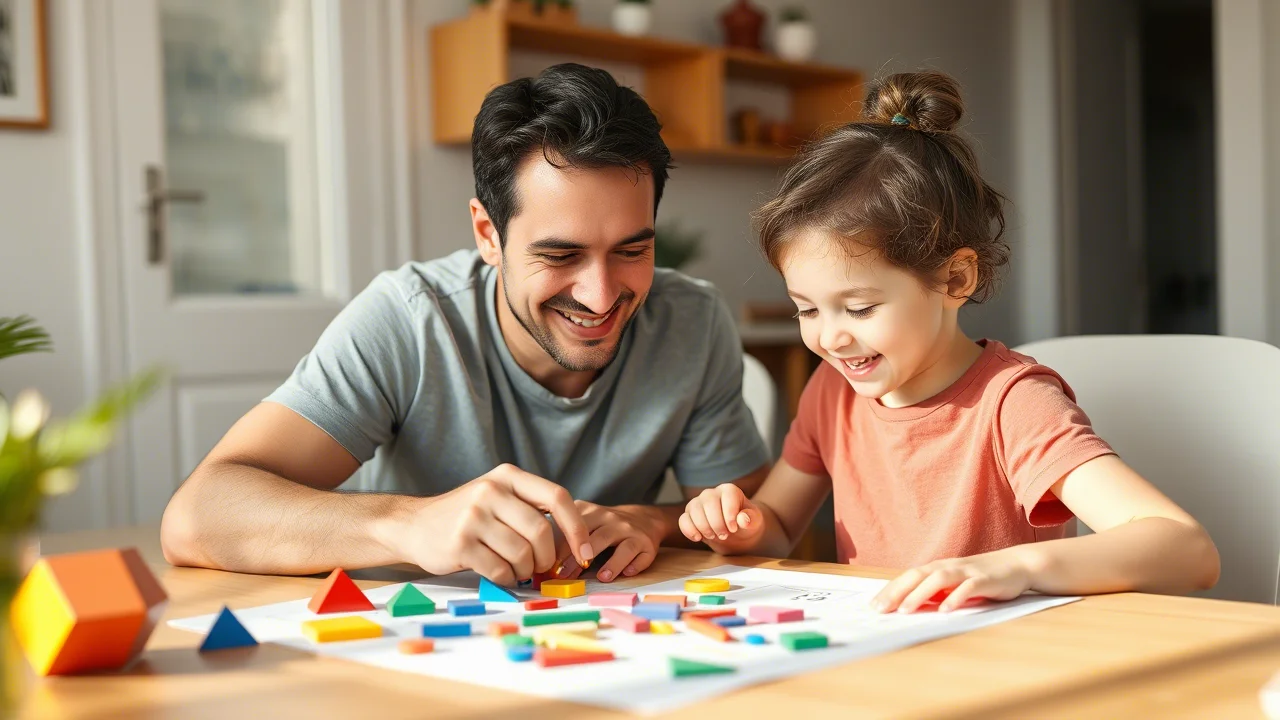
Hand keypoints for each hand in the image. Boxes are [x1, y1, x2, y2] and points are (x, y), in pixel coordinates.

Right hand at [394, 464, 591, 585]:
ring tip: (515, 570)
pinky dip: (507, 578)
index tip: (585, 553)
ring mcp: (474, 517)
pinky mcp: (460, 543)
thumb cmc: (466, 516)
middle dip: (546, 558)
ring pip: (522, 555)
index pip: (558, 497)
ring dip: (525, 571)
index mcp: (507, 477)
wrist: (413, 525)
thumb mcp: (497, 497)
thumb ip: (530, 509)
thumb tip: (574, 542)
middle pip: (541, 532)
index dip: (577, 528)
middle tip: (539, 567)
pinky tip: (499, 574)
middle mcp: (491, 491)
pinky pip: (500, 570)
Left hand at [551, 502, 664, 582]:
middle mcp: (608, 517)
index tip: (549, 565)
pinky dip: (632, 564)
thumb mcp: (586, 523)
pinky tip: (624, 574)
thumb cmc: (605, 526)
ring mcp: (627, 529)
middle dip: (577, 555)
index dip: (559, 547)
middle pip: (591, 534)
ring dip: (608, 561)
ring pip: (616, 542)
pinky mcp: (645, 542)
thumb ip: (566, 539)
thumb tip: (543, 564)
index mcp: (589, 512)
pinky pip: (638, 553)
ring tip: (600, 577)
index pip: (570, 527)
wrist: (644, 518)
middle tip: (566, 575)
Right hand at [678, 483, 764, 548]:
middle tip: (724, 535)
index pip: (727, 495)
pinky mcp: (689, 515)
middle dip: (716, 522)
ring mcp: (698, 503)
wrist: (736, 534)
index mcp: (729, 490)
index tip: (733, 529)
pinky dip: (689, 530)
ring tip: (714, 536)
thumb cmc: (746, 523)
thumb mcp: (754, 522)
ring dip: (704, 527)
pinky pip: (683, 520)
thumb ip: (750, 519)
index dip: (729, 513)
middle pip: (708, 502)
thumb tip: (743, 519)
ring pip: (694, 510)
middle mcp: (711, 493)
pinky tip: (698, 538)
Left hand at [871, 548, 1034, 612]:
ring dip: (920, 594)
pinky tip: (945, 610)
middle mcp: (948, 566)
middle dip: (897, 591)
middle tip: (881, 609)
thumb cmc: (980, 577)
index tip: (874, 605)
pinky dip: (956, 597)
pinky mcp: (985, 579)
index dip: (890, 590)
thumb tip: (909, 606)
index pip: (908, 577)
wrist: (1016, 565)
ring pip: (939, 579)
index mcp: (937, 568)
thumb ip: (934, 593)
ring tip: (906, 610)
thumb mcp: (953, 584)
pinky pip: (968, 587)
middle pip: (917, 575)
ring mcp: (966, 571)